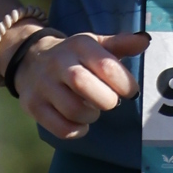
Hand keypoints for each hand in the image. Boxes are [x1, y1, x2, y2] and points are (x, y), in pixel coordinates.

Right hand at [12, 29, 144, 140]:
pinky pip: (60, 127)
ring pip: (72, 109)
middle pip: (84, 84)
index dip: (124, 83)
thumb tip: (144, 41)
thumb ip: (120, 44)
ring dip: (91, 116)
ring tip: (92, 110)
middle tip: (111, 102)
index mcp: (78, 45)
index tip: (130, 91)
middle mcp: (58, 63)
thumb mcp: (94, 44)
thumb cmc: (72, 56)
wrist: (29, 60)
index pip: (105, 65)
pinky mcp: (33, 105)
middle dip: (106, 100)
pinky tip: (80, 124)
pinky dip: (76, 130)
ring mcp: (43, 85)